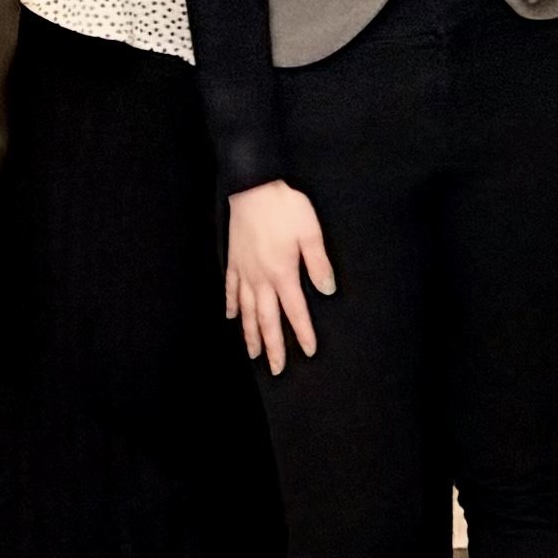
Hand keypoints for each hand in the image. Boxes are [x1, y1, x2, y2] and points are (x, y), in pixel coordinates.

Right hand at [224, 181, 332, 370]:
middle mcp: (261, 278)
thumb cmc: (286, 208)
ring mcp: (244, 272)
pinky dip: (232, 306)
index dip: (303, 332)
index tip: (308, 351)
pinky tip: (232, 317)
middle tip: (276, 369)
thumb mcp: (311, 233)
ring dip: (250, 334)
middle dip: (273, 346)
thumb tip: (327, 290)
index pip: (295, 310)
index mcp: (283, 273)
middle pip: (267, 320)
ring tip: (252, 354)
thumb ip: (318, 264)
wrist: (254, 188)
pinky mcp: (233, 262)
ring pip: (247, 311)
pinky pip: (231, 290)